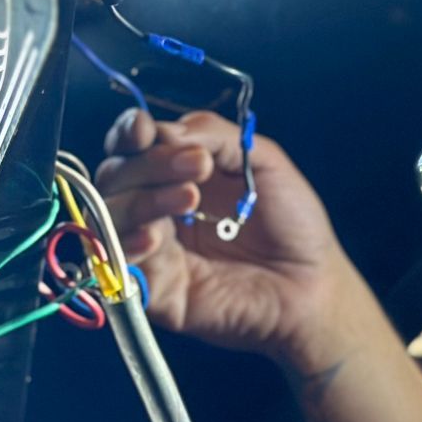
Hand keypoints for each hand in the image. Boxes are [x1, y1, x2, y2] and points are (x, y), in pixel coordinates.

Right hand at [94, 108, 359, 361]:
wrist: (313, 283)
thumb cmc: (293, 224)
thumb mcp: (262, 160)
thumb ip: (214, 135)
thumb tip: (163, 130)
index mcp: (177, 173)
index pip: (130, 146)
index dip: (128, 134)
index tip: (144, 130)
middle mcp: (156, 208)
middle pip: (116, 177)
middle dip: (149, 164)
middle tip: (196, 166)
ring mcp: (151, 249)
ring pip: (109, 217)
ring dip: (142, 200)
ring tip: (189, 198)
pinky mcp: (152, 291)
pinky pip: (117, 266)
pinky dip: (127, 246)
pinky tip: (155, 238)